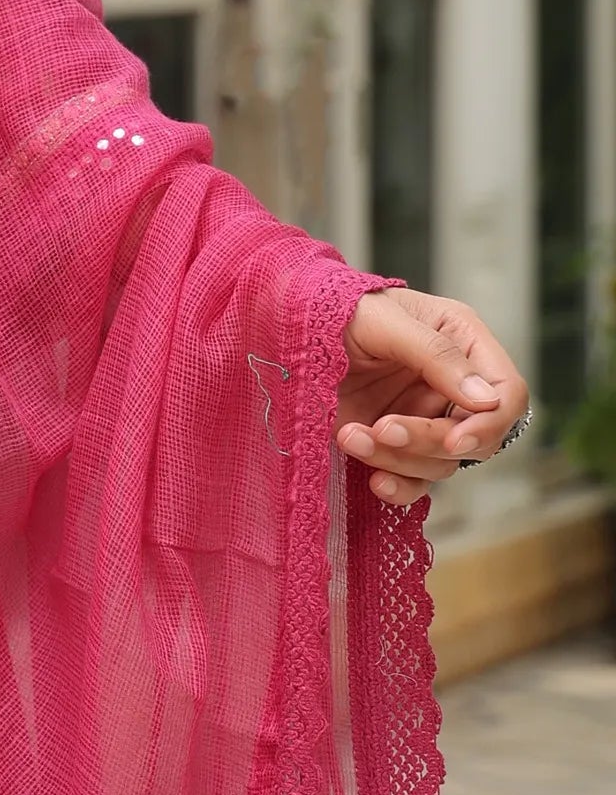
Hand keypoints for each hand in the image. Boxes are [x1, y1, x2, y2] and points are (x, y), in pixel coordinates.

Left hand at [333, 288, 528, 508]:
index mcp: (462, 341)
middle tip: (383, 429)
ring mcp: (425, 415)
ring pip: (442, 463)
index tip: (454, 441)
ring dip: (398, 459)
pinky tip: (374, 483)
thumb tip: (487, 400)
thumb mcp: (384, 319)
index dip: (490, 423)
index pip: (508, 393)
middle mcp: (452, 384)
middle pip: (476, 438)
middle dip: (429, 442)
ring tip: (350, 436)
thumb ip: (436, 354)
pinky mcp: (396, 443)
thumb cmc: (336, 307)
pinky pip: (414, 480)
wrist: (286, 325)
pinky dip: (398, 487)